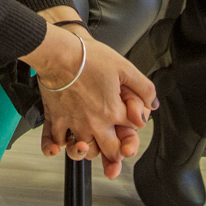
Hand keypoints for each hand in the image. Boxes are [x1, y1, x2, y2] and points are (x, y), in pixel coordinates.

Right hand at [24, 17, 155, 178]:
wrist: (59, 53)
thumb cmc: (88, 58)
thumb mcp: (125, 67)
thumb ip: (144, 88)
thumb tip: (153, 104)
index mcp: (113, 112)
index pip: (133, 130)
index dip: (135, 123)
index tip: (130, 117)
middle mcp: (94, 123)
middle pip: (111, 151)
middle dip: (117, 152)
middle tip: (116, 148)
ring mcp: (73, 124)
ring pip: (83, 153)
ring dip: (88, 152)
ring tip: (90, 145)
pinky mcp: (55, 119)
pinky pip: (52, 142)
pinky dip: (53, 148)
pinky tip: (57, 148)